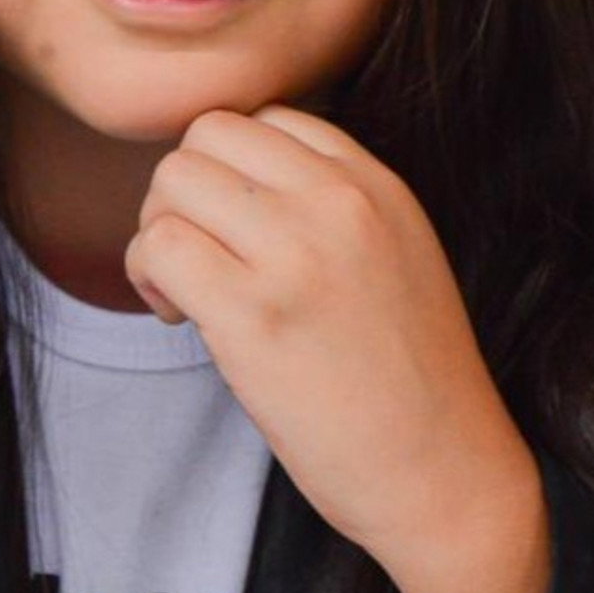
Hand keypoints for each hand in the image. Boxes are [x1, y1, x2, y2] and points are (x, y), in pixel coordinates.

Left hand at [123, 103, 534, 567]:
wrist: (446, 475)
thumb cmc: (411, 382)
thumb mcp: (398, 254)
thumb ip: (334, 204)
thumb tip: (232, 183)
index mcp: (377, 185)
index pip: (266, 117)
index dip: (230, 171)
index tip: (237, 230)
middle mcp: (339, 203)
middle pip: (206, 135)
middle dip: (182, 193)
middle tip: (198, 259)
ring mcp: (295, 254)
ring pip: (172, 181)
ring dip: (157, 232)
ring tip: (186, 291)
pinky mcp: (252, 315)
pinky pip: (158, 247)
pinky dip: (147, 276)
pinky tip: (176, 317)